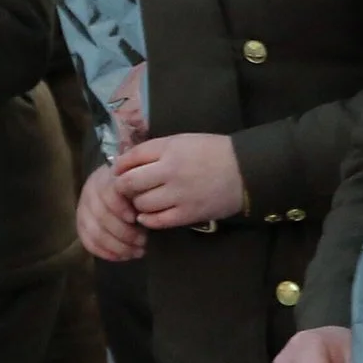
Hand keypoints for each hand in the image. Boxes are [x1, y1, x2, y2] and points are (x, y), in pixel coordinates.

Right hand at [76, 164, 146, 261]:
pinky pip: (89, 243)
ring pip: (95, 233)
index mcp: (105, 179)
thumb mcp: (138, 185)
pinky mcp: (81, 225)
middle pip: (102, 217)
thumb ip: (139, 194)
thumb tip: (144, 215)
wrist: (118, 187)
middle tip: (143, 242)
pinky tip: (122, 257)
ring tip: (136, 252)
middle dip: (125, 233)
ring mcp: (83, 210)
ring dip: (118, 247)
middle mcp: (90, 193)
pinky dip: (106, 253)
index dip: (120, 208)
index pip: (108, 193)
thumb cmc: (134, 188)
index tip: (136, 219)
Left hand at [113, 133, 246, 229]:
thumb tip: (126, 161)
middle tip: (125, 190)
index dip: (119, 166)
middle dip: (123, 187)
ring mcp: (179, 195)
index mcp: (169, 149)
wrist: (245, 171)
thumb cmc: (212, 152)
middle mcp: (170, 171)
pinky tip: (147, 216)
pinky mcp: (188, 214)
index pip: (131, 158)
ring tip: (141, 201)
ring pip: (141, 204)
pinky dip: (147, 219)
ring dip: (136, 204)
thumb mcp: (182, 141)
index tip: (117, 171)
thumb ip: (155, 149)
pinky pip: (157, 221)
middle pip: (130, 183)